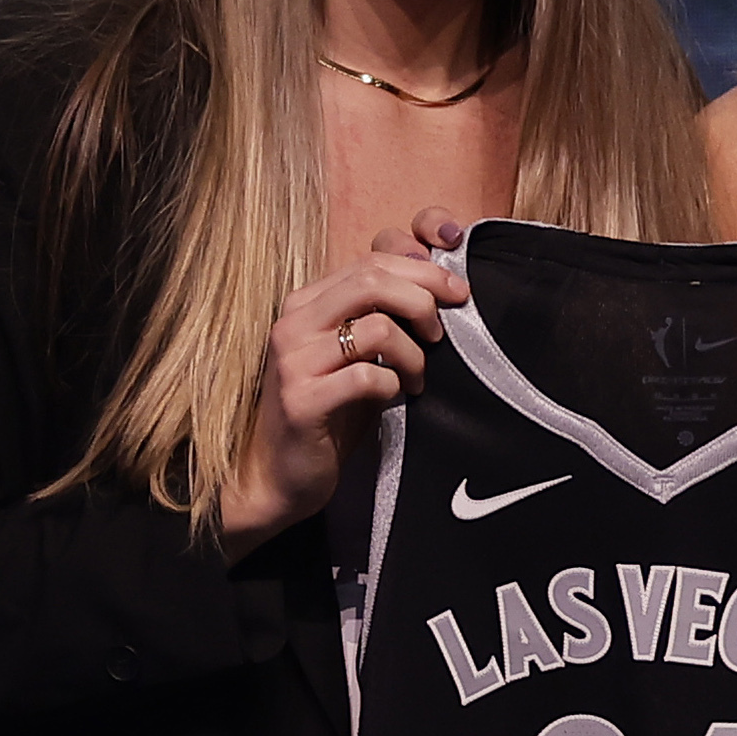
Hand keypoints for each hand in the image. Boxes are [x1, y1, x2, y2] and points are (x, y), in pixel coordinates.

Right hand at [219, 207, 470, 558]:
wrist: (277, 473)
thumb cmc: (327, 411)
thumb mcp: (353, 354)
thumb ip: (379, 316)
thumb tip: (438, 285)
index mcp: (307, 303)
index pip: (371, 262)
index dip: (424, 269)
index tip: (458, 292)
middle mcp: (294, 323)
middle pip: (373, 281)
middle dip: (424, 301)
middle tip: (442, 333)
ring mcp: (294, 361)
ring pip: (376, 327)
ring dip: (412, 354)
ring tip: (417, 377)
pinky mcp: (302, 401)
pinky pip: (367, 378)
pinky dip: (393, 386)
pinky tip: (394, 398)